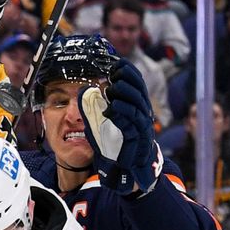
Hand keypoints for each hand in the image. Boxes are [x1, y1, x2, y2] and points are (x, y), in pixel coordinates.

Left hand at [79, 58, 162, 193]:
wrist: (128, 167)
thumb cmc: (117, 142)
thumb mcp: (107, 121)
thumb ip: (100, 107)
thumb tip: (86, 91)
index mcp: (138, 106)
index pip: (137, 84)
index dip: (130, 72)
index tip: (119, 62)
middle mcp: (143, 114)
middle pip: (139, 92)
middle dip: (128, 80)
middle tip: (115, 73)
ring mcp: (142, 127)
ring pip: (137, 106)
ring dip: (125, 94)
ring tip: (112, 87)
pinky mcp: (138, 139)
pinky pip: (132, 124)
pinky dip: (122, 114)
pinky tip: (112, 108)